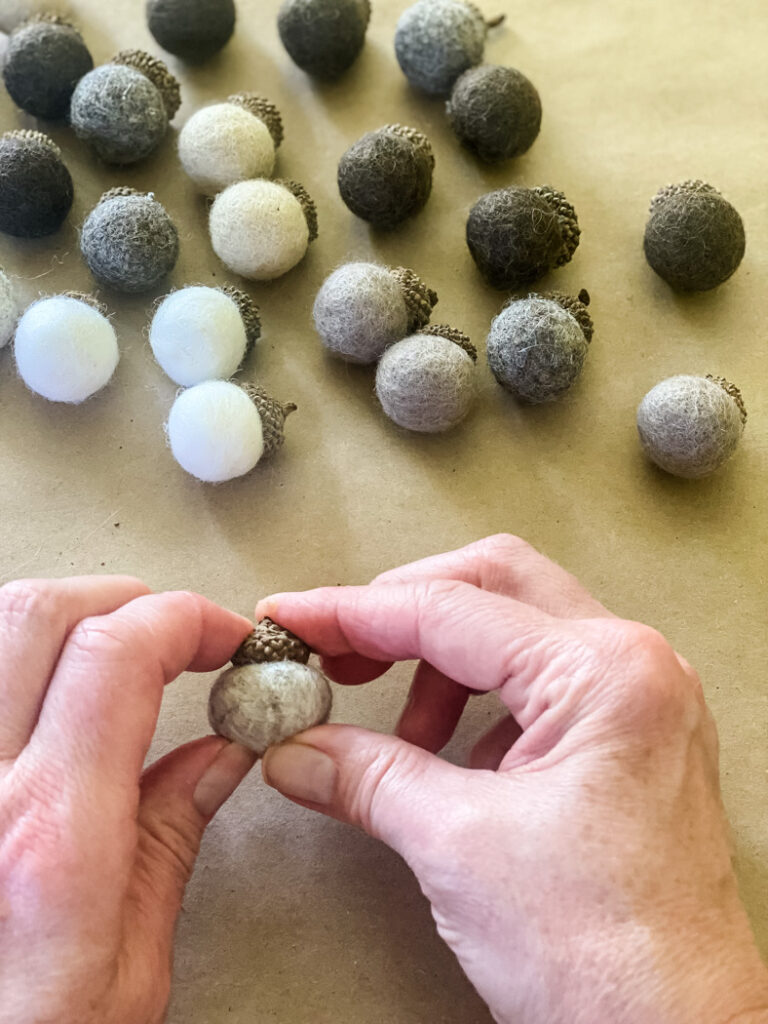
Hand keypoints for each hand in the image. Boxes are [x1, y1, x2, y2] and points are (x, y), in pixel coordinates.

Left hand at [0, 577, 254, 1023]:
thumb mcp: (124, 970)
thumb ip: (168, 840)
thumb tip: (218, 753)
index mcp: (48, 836)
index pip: (116, 654)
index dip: (185, 619)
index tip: (222, 637)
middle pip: (39, 614)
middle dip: (125, 599)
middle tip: (172, 630)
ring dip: (62, 620)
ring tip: (111, 650)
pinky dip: (12, 664)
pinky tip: (42, 693)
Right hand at [259, 535, 767, 1023]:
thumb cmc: (608, 955)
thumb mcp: (458, 846)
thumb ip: (366, 777)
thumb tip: (299, 747)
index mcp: (603, 674)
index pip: (449, 609)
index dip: (353, 611)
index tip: (296, 618)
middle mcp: (633, 668)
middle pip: (493, 585)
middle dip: (403, 612)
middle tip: (337, 649)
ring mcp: (639, 702)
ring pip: (517, 628)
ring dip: (441, 665)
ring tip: (401, 735)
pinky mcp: (630, 740)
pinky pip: (540, 683)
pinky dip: (479, 702)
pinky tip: (452, 758)